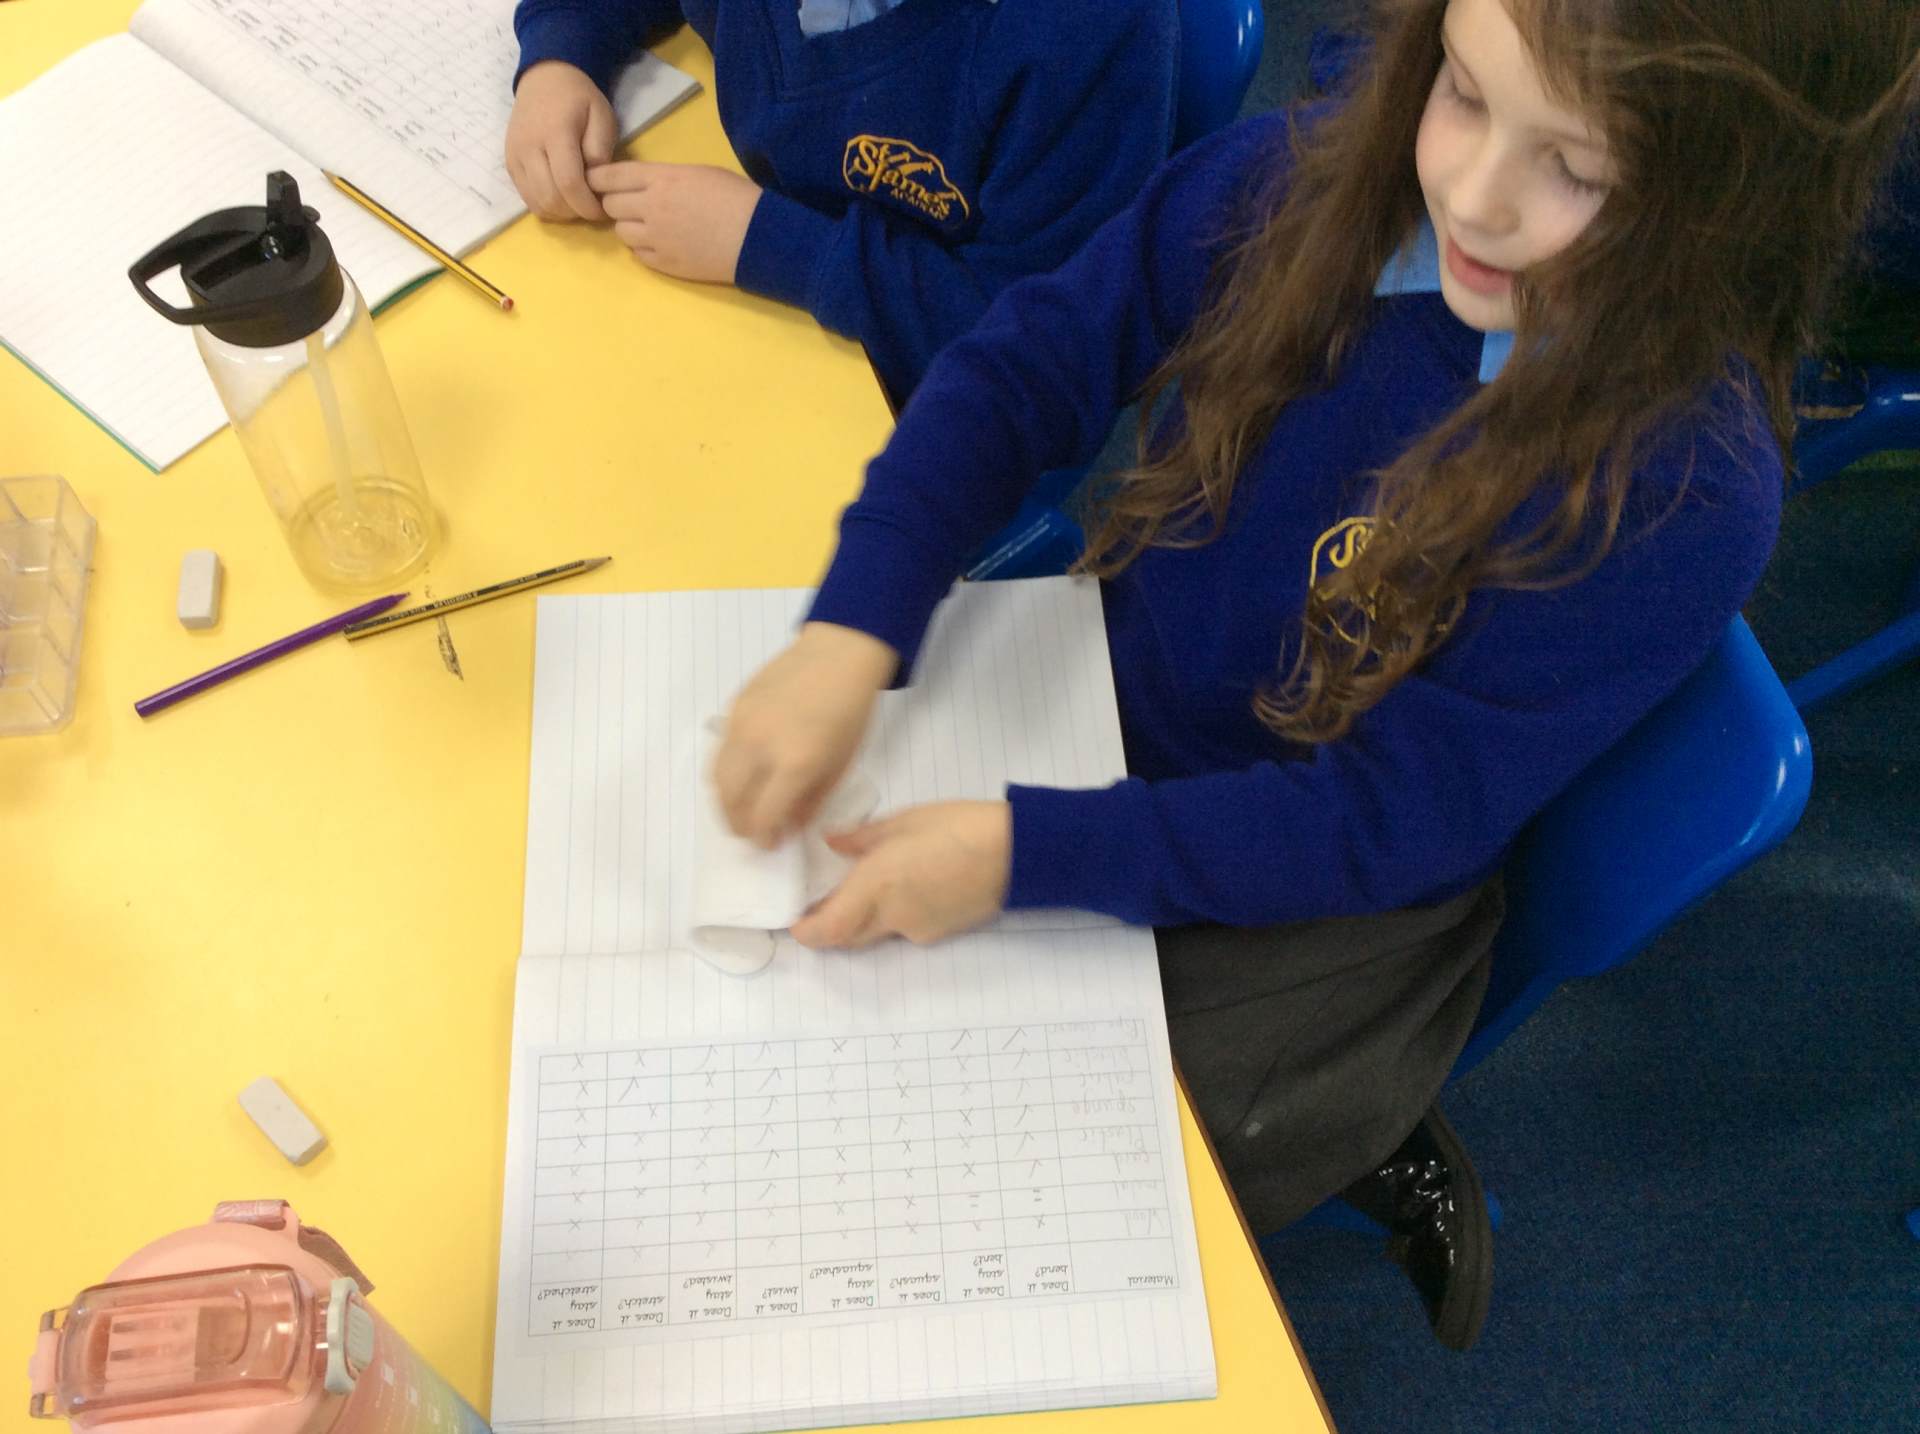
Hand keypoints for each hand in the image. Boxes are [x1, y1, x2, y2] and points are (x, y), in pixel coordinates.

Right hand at [506, 60, 616, 221]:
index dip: (587, 205)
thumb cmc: (578, 98)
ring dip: (560, 212)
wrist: (544, 79)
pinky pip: (526, 197)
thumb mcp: (601, 115)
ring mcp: (515, 157)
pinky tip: (562, 198)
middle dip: (575, 212)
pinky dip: (546, 205)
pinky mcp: (510, 164)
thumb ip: (599, 149)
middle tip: (592, 207)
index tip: (603, 211)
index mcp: (555, 133)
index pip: (569, 183)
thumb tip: (595, 182)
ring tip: (577, 203)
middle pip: (550, 198)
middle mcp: (529, 147)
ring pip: (536, 203)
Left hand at [588, 162, 763, 283]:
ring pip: (621, 232)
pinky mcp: (665, 264)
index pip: (610, 176)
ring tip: (648, 227)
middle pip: (610, 205)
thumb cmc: (736, 197)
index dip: (597, 178)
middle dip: (615, 203)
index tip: (595, 181)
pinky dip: (644, 249)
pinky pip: (638, 255)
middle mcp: (651, 208)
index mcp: (660, 179)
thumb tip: (646, 184)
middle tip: (630, 206)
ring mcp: (656, 239)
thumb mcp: (698, 172)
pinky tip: (662, 245)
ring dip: (629, 228)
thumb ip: (665, 177)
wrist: (758, 237)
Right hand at [714, 623, 897, 847]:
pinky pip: (720, 752)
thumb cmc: (850, 712)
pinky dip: (726, 774)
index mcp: (795, 763)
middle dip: (739, 826)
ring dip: (726, 803)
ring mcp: (741, 725)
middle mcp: (760, 746)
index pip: (763, 816)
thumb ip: (810, 801)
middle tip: (752, 833)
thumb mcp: (840, 765)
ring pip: (716, 780)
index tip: (769, 845)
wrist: (838, 655)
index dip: (763, 838)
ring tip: (742, 810)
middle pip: (731, 802)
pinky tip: (744, 777)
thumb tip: (786, 826)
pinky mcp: (733, 708)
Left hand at [791, 801, 1011, 948]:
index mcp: (876, 886)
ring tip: (866, 887)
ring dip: (862, 919)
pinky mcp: (940, 932)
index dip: (805, 932)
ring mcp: (917, 929)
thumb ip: (861, 838)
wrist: (1017, 853)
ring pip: (875, 933)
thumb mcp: (903, 821)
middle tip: (819, 903)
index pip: (828, 928)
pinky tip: (907, 886)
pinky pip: (904, 929)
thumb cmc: (958, 826)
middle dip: (829, 927)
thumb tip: (831, 844)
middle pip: (846, 937)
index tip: (794, 922)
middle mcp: (892, 916)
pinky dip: (893, 914)